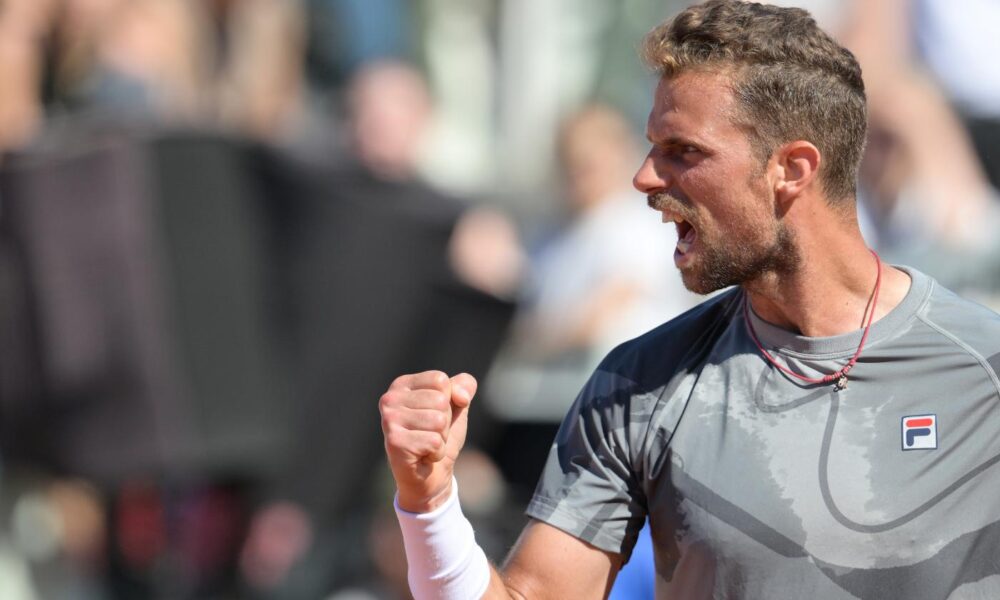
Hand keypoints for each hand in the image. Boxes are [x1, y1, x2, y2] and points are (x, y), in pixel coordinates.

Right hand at [379, 370, 477, 512]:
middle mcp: (390, 399)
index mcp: (402, 385)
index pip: (440, 380)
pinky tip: (423, 456)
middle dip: (445, 422)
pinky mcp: (394, 442)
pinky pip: (434, 441)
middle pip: (440, 401)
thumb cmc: (440, 435)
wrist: (431, 476)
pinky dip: (437, 452)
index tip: (434, 414)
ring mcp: (389, 420)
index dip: (448, 400)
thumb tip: (461, 396)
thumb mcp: (457, 405)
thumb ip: (464, 386)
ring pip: (439, 421)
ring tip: (426, 444)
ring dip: (441, 438)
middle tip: (430, 434)